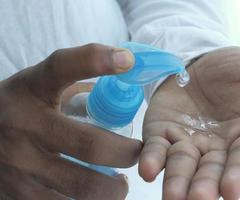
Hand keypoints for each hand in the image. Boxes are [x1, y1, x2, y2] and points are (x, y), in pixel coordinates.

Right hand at [0, 44, 141, 199]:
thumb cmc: (21, 108)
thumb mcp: (38, 85)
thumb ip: (77, 78)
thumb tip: (123, 72)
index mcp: (30, 90)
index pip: (61, 67)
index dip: (95, 60)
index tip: (127, 60)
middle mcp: (23, 126)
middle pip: (90, 144)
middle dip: (126, 153)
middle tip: (137, 153)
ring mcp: (18, 165)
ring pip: (84, 187)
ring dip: (113, 188)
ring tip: (118, 183)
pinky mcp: (16, 196)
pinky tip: (94, 194)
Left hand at [139, 47, 239, 199]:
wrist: (203, 61)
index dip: (239, 174)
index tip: (230, 190)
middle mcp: (219, 147)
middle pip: (212, 171)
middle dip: (204, 186)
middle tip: (197, 199)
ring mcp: (189, 143)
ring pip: (183, 167)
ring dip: (177, 182)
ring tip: (172, 196)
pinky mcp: (164, 134)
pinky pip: (157, 149)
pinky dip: (153, 160)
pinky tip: (148, 170)